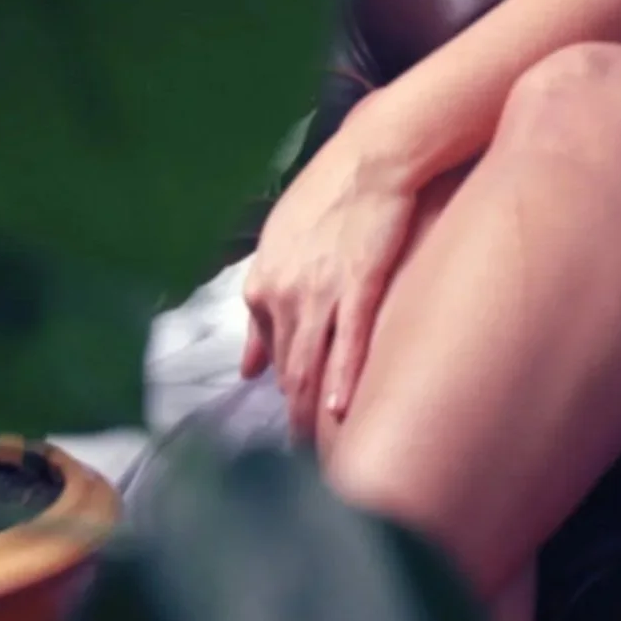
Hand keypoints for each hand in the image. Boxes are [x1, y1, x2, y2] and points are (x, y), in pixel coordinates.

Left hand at [239, 127, 427, 431]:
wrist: (372, 156)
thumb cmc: (329, 196)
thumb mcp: (280, 245)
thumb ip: (262, 305)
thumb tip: (248, 367)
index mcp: (263, 283)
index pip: (268, 354)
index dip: (279, 391)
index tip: (291, 420)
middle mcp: (285, 292)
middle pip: (285, 371)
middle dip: (289, 419)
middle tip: (298, 464)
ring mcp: (322, 291)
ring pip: (310, 366)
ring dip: (308, 414)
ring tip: (314, 455)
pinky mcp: (361, 285)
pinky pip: (349, 343)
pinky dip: (342, 380)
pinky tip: (339, 413)